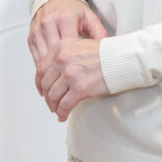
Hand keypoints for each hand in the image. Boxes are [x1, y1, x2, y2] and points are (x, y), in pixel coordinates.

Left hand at [29, 0, 109, 121]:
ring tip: (57, 110)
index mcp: (61, 48)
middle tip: (51, 103)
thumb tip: (54, 75)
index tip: (42, 90)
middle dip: (47, 96)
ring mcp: (70, 73)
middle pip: (46, 83)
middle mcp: (62, 59)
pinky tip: (63, 116)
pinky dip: (62, 112)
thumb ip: (64, 56)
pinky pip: (64, 104)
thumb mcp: (79, 46)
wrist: (121, 59)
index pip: (41, 68)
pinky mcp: (79, 88)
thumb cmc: (105, 54)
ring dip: (54, 106)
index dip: (39, 83)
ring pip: (53, 95)